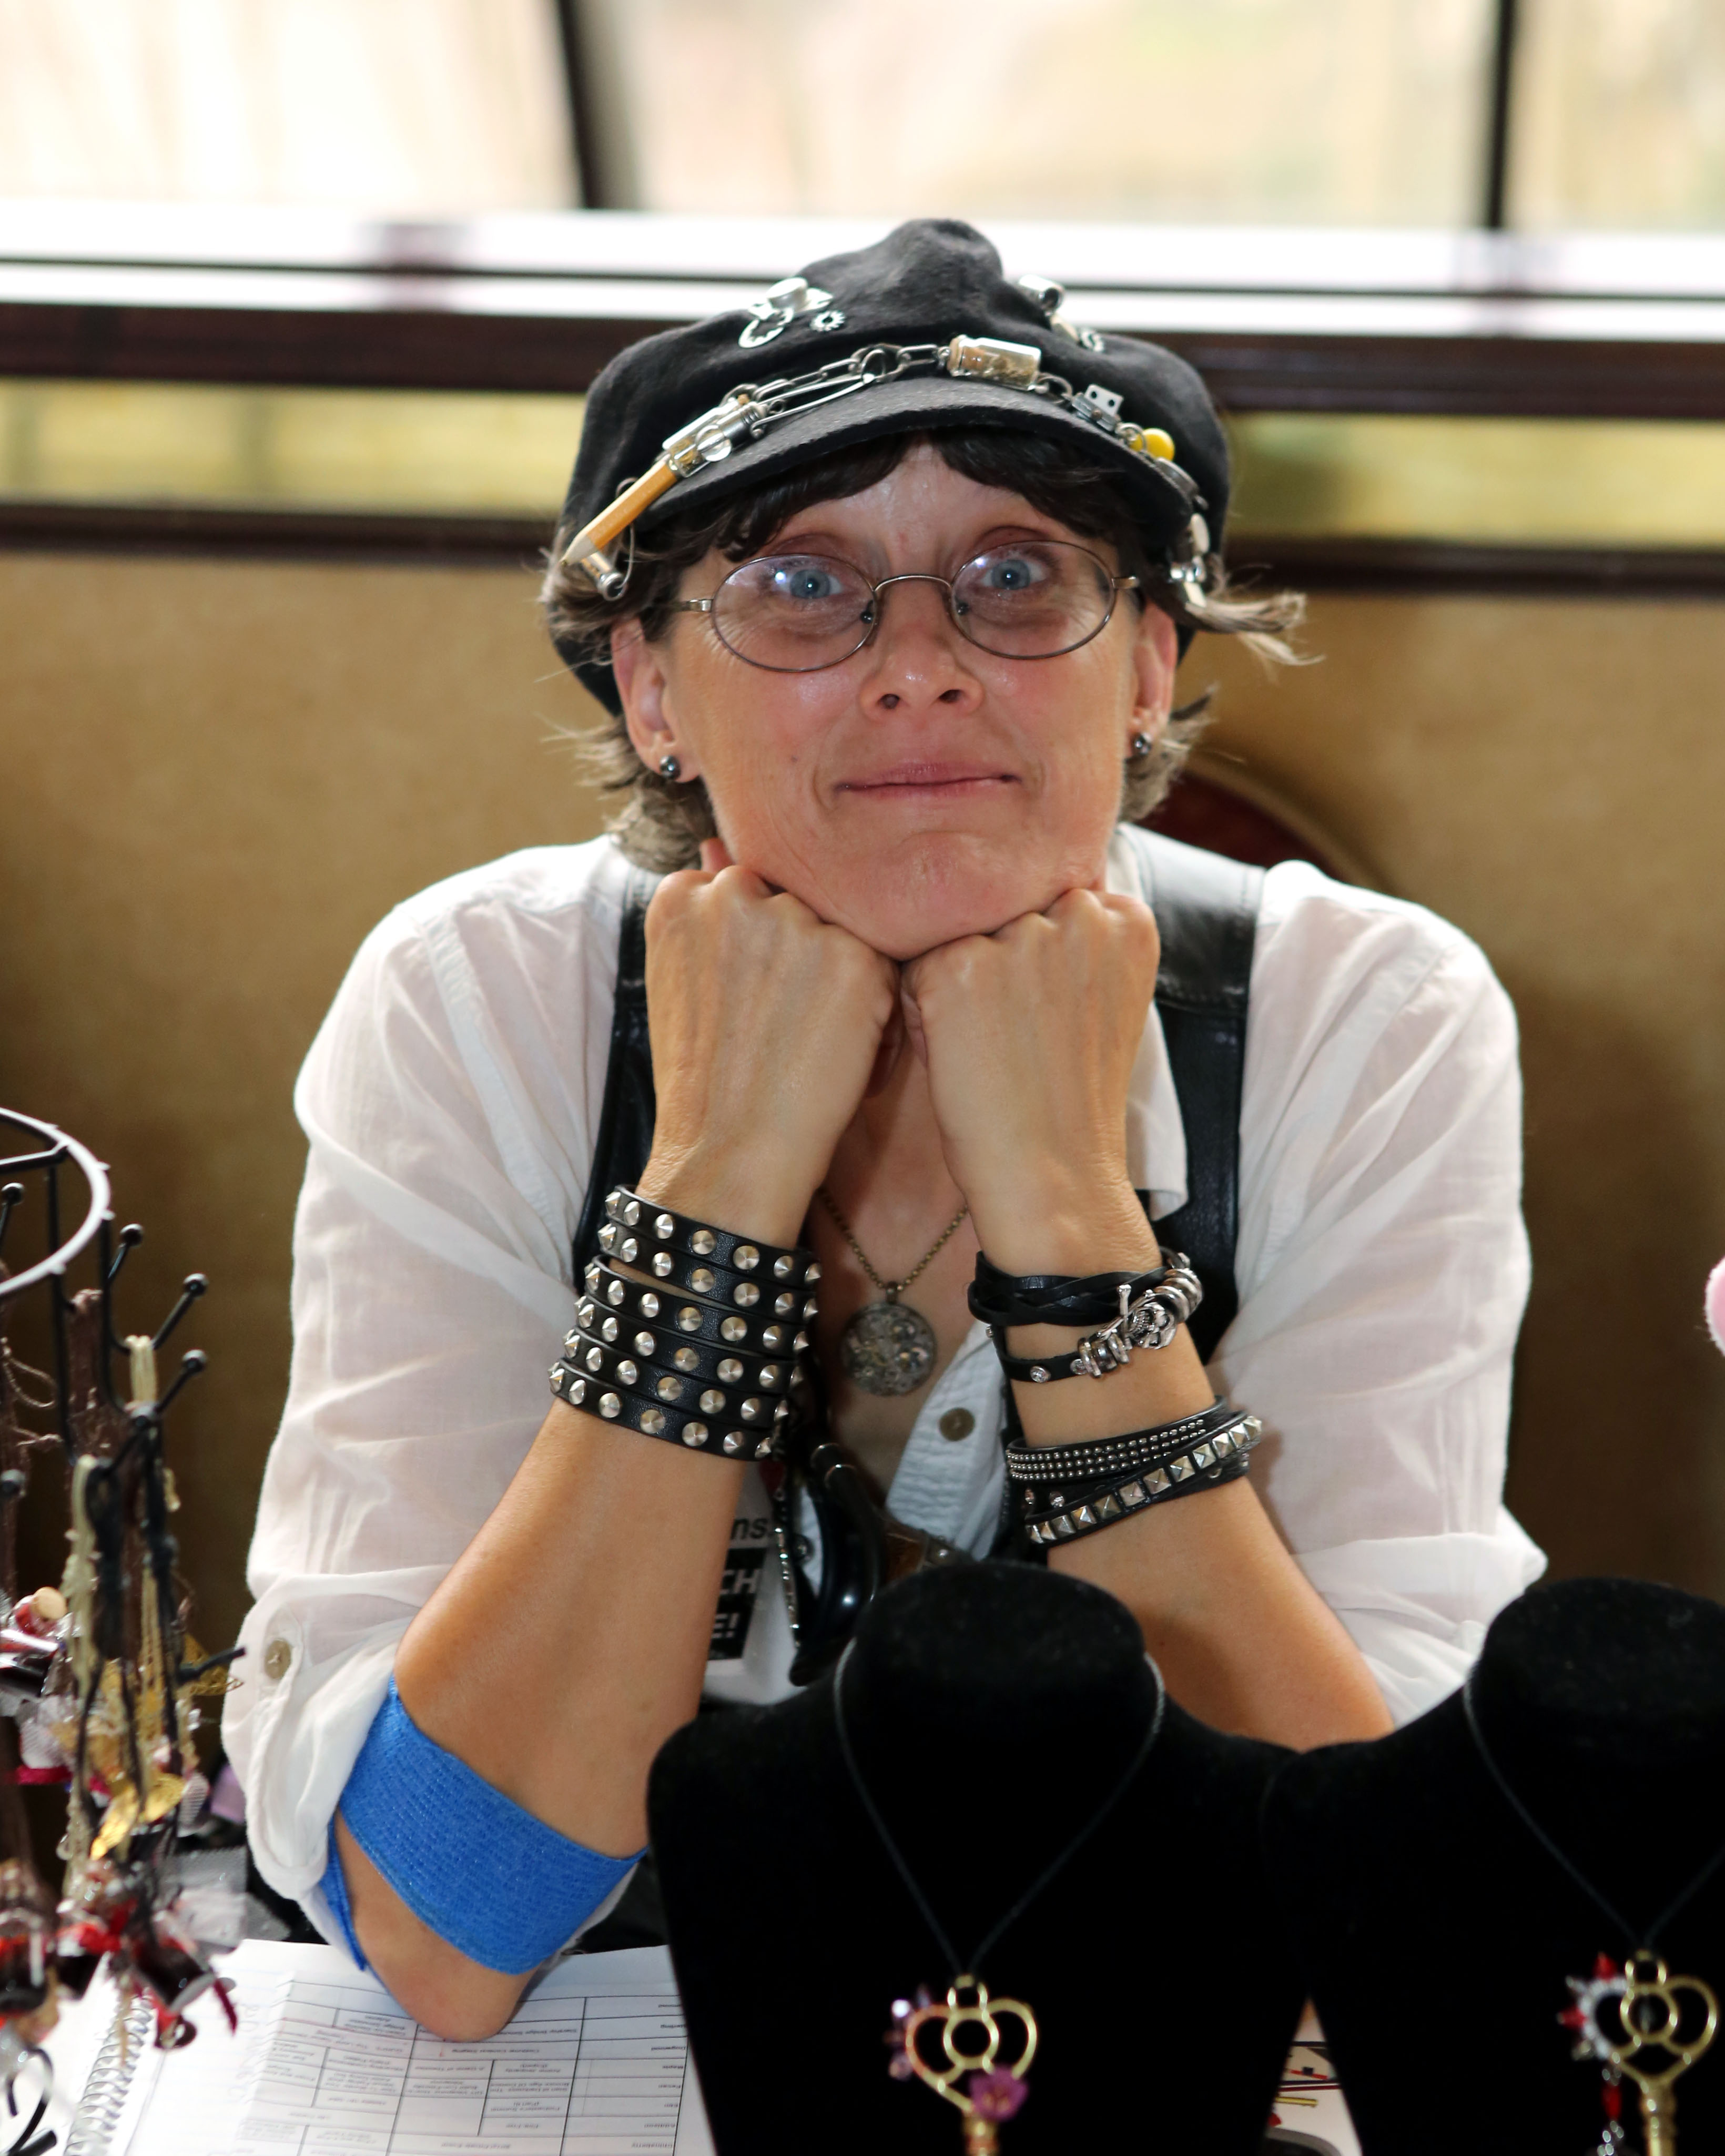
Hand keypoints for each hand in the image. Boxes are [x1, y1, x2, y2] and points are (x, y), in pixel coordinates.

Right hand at [638, 841, 899, 1244]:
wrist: (728, 1156)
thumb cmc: (706, 1082)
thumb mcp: (686, 981)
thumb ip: (708, 914)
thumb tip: (715, 843)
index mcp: (682, 897)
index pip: (750, 888)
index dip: (764, 949)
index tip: (753, 1003)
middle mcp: (735, 892)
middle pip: (799, 903)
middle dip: (805, 957)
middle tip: (785, 1029)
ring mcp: (795, 921)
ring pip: (844, 930)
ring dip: (843, 980)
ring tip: (810, 1045)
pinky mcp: (853, 957)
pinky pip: (885, 966)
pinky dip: (878, 1015)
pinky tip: (842, 1057)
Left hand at [902, 889, 1160, 1272]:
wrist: (1055, 1178)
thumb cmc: (1070, 1101)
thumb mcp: (1100, 1001)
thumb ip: (1077, 942)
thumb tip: (1016, 900)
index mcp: (1128, 919)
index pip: (1052, 901)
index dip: (1036, 963)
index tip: (1051, 1020)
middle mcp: (1081, 912)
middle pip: (1003, 913)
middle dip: (996, 966)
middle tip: (1016, 1041)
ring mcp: (1021, 936)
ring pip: (959, 937)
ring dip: (957, 987)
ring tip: (989, 1049)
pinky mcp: (961, 966)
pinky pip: (916, 969)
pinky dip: (923, 1015)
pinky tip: (958, 1059)